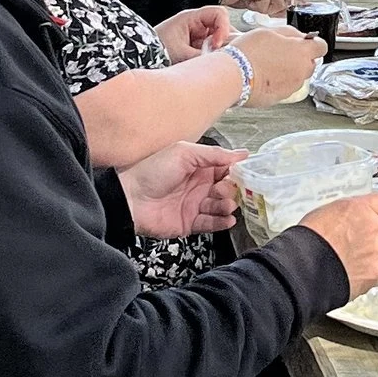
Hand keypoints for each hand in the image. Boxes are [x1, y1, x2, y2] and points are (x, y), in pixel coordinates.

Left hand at [120, 143, 242, 237]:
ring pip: (221, 206)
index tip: (248, 173)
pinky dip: (222, 222)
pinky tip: (228, 218)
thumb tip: (242, 154)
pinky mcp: (190, 223)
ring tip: (227, 204)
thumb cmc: (153, 171)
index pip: (226, 169)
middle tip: (226, 189)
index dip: (237, 171)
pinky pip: (211, 223)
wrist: (130, 199)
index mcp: (199, 167)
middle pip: (226, 188)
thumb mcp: (184, 153)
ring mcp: (195, 205)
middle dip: (232, 189)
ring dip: (227, 205)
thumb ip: (213, 154)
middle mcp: (200, 186)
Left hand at [155, 4, 234, 59]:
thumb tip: (222, 61)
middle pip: (222, 28)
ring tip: (212, 63)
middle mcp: (196, 25)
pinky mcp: (196, 49)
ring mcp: (197, 37)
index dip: (224, 27)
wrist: (139, 56)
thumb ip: (203, 57)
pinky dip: (212, 59)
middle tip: (221, 56)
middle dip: (225, 43)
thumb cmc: (154, 50)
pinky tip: (208, 67)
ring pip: (219, 41)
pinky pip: (211, 52)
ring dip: (219, 52)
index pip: (219, 14)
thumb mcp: (180, 54)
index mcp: (191, 18)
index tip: (218, 44)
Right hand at [214, 0, 286, 14]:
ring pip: (275, 5)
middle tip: (252, 1)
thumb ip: (271, 2)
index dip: (280, 7)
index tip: (277, 11)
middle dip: (268, 8)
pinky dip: (253, 7)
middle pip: (282, 2)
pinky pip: (264, 6)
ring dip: (260, 8)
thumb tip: (283, 11)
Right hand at [232, 21, 322, 102]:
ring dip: (288, 70)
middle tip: (281, 52)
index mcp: (302, 52)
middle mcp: (301, 71)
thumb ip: (289, 33)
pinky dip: (278, 82)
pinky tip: (264, 75)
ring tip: (268, 64)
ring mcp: (292, 87)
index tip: (305, 42)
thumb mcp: (269, 31)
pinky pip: (285, 87)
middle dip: (299, 57)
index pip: (321, 46)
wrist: (233, 76)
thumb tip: (298, 36)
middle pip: (309, 63)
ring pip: (297, 76)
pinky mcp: (281, 98)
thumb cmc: (248, 53)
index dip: (313, 43)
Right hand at [300, 189, 377, 293]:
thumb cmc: (307, 240)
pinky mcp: (373, 274)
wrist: (301, 268)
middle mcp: (372, 229)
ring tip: (359, 259)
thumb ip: (352, 213)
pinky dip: (370, 274)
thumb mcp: (328, 212)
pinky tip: (355, 272)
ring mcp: (375, 253)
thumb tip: (360, 216)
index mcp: (360, 209)